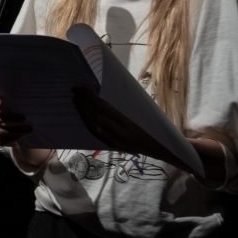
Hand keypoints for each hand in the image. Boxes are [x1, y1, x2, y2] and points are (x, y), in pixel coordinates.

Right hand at [0, 91, 31, 146]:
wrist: (20, 122)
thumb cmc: (19, 106)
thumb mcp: (18, 98)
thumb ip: (17, 94)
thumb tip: (28, 91)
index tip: (1, 102)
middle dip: (8, 118)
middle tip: (23, 117)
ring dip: (12, 130)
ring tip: (27, 128)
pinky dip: (9, 138)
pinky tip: (20, 135)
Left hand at [71, 87, 193, 171]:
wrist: (163, 149)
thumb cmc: (155, 126)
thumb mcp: (143, 112)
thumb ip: (126, 104)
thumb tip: (106, 90)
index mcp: (128, 123)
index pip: (104, 108)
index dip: (90, 98)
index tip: (81, 88)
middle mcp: (121, 134)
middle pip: (96, 117)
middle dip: (83, 104)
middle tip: (74, 90)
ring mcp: (116, 142)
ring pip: (94, 126)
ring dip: (83, 113)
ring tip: (75, 101)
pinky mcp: (114, 146)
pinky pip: (97, 135)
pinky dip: (88, 124)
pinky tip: (83, 116)